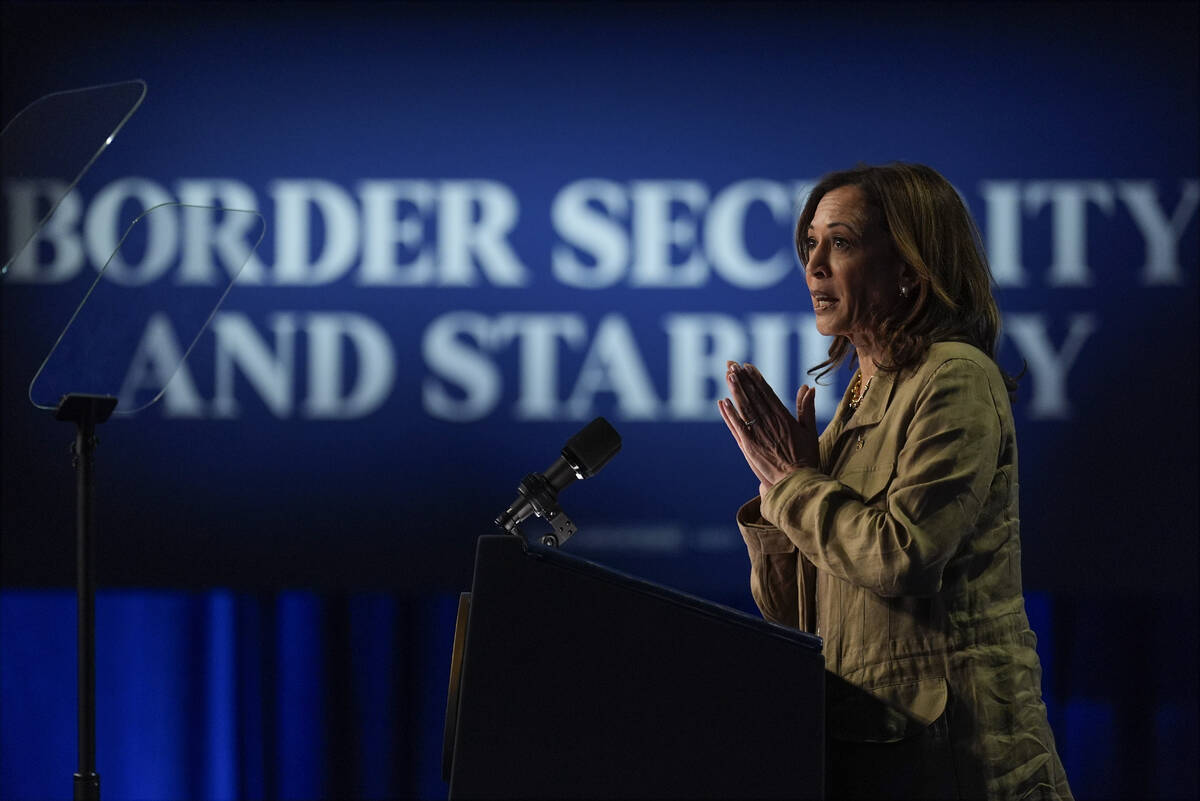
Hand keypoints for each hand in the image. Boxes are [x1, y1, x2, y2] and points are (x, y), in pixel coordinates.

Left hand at [718, 362, 819, 494]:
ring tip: (727, 375)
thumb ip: (806, 408)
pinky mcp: (749, 446)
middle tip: (732, 364)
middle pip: (753, 397)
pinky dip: (730, 414)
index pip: (767, 393)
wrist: (798, 483)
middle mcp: (770, 423)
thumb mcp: (810, 430)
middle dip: (743, 379)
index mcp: (784, 418)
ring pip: (744, 408)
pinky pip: (737, 427)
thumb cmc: (806, 458)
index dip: (756, 379)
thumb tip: (808, 387)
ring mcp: (758, 434)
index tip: (748, 366)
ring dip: (735, 391)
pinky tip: (723, 402)